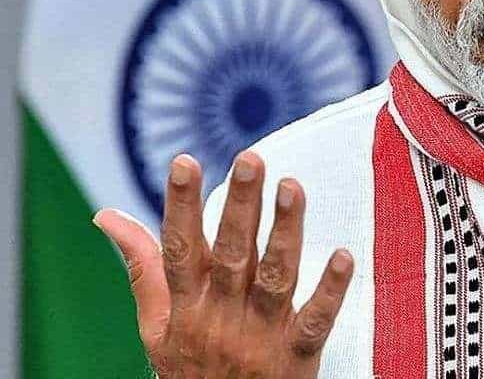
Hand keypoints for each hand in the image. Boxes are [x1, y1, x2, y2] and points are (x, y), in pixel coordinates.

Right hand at [94, 151, 353, 377]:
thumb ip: (143, 266)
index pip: (180, 248)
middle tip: (250, 158)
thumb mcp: (157, 324)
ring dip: (285, 232)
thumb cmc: (190, 368)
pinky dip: (330, 290)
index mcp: (187, 304)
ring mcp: (261, 335)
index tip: (185, 161)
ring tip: (292, 186)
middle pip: (233, 255)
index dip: (181, 205)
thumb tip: (107, 214)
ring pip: (275, 277)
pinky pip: (315, 320)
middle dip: (241, 206)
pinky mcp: (297, 355)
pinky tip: (344, 255)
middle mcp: (222, 316)